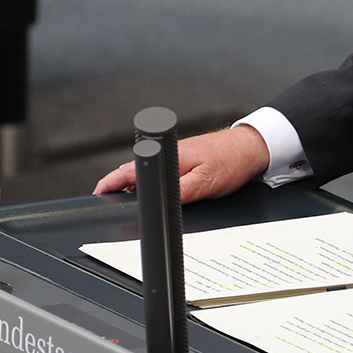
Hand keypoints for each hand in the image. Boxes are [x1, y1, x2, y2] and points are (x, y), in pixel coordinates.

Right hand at [91, 125, 270, 202]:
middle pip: (134, 173)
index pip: (129, 171)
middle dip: (118, 188)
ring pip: (148, 174)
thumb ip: (179, 194)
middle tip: (108, 203)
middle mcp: (169, 155)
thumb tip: (157, 205)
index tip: (98, 194)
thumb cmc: (232, 161)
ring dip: (136, 186)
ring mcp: (176, 157)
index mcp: (168, 158)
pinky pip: (162, 174)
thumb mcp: (204, 184)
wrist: (253, 147)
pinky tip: (157, 195)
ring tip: (127, 202)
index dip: (110, 184)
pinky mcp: (186, 161)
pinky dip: (153, 185)